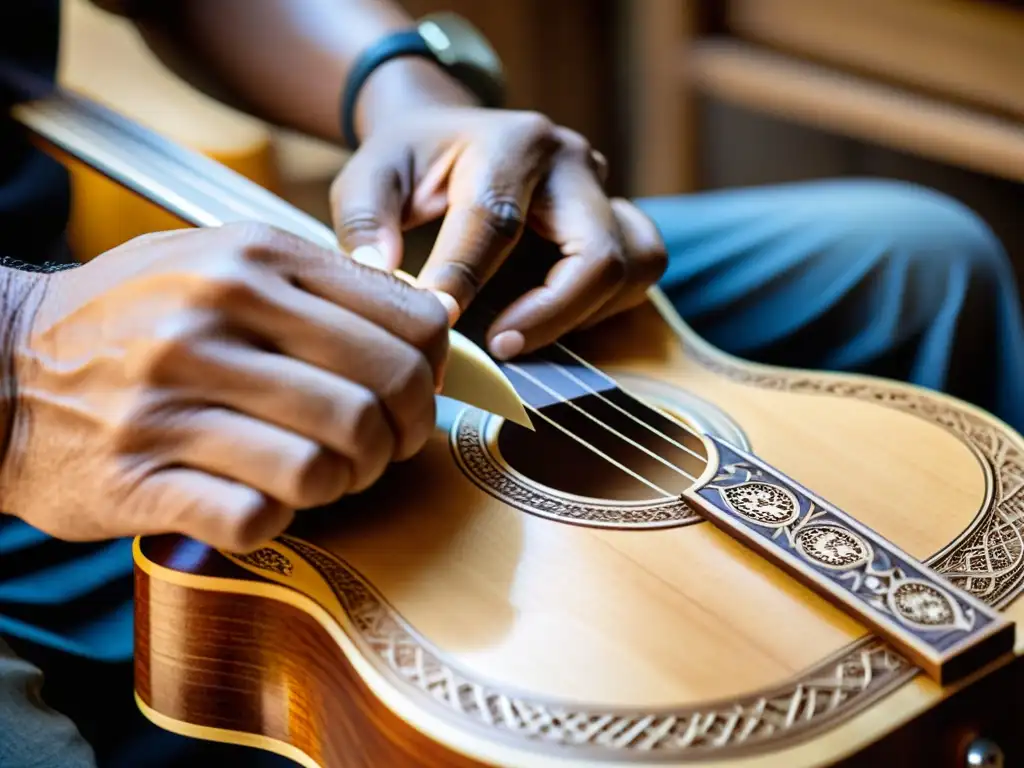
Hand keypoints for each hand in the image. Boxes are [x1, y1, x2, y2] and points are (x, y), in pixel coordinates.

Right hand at [0, 223, 448, 551]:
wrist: (1, 364)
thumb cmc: (131, 315)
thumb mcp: (221, 260)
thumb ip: (321, 282)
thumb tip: (430, 318)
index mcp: (252, 261)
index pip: (407, 322)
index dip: (429, 372)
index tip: (414, 394)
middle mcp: (213, 321)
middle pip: (378, 396)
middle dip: (400, 437)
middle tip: (383, 449)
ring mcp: (171, 400)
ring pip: (326, 463)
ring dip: (345, 484)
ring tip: (327, 476)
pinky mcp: (138, 476)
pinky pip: (256, 515)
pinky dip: (278, 520)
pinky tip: (263, 500)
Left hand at [330, 106, 667, 359]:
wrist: (452, 132)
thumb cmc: (413, 160)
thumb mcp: (372, 172)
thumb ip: (366, 219)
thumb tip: (379, 275)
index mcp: (512, 141)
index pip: (498, 220)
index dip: (467, 278)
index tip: (438, 322)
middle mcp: (572, 160)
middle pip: (595, 253)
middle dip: (549, 314)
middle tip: (497, 346)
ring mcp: (604, 188)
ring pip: (634, 265)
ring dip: (583, 314)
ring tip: (521, 333)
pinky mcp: (617, 216)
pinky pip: (640, 270)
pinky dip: (604, 305)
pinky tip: (550, 317)